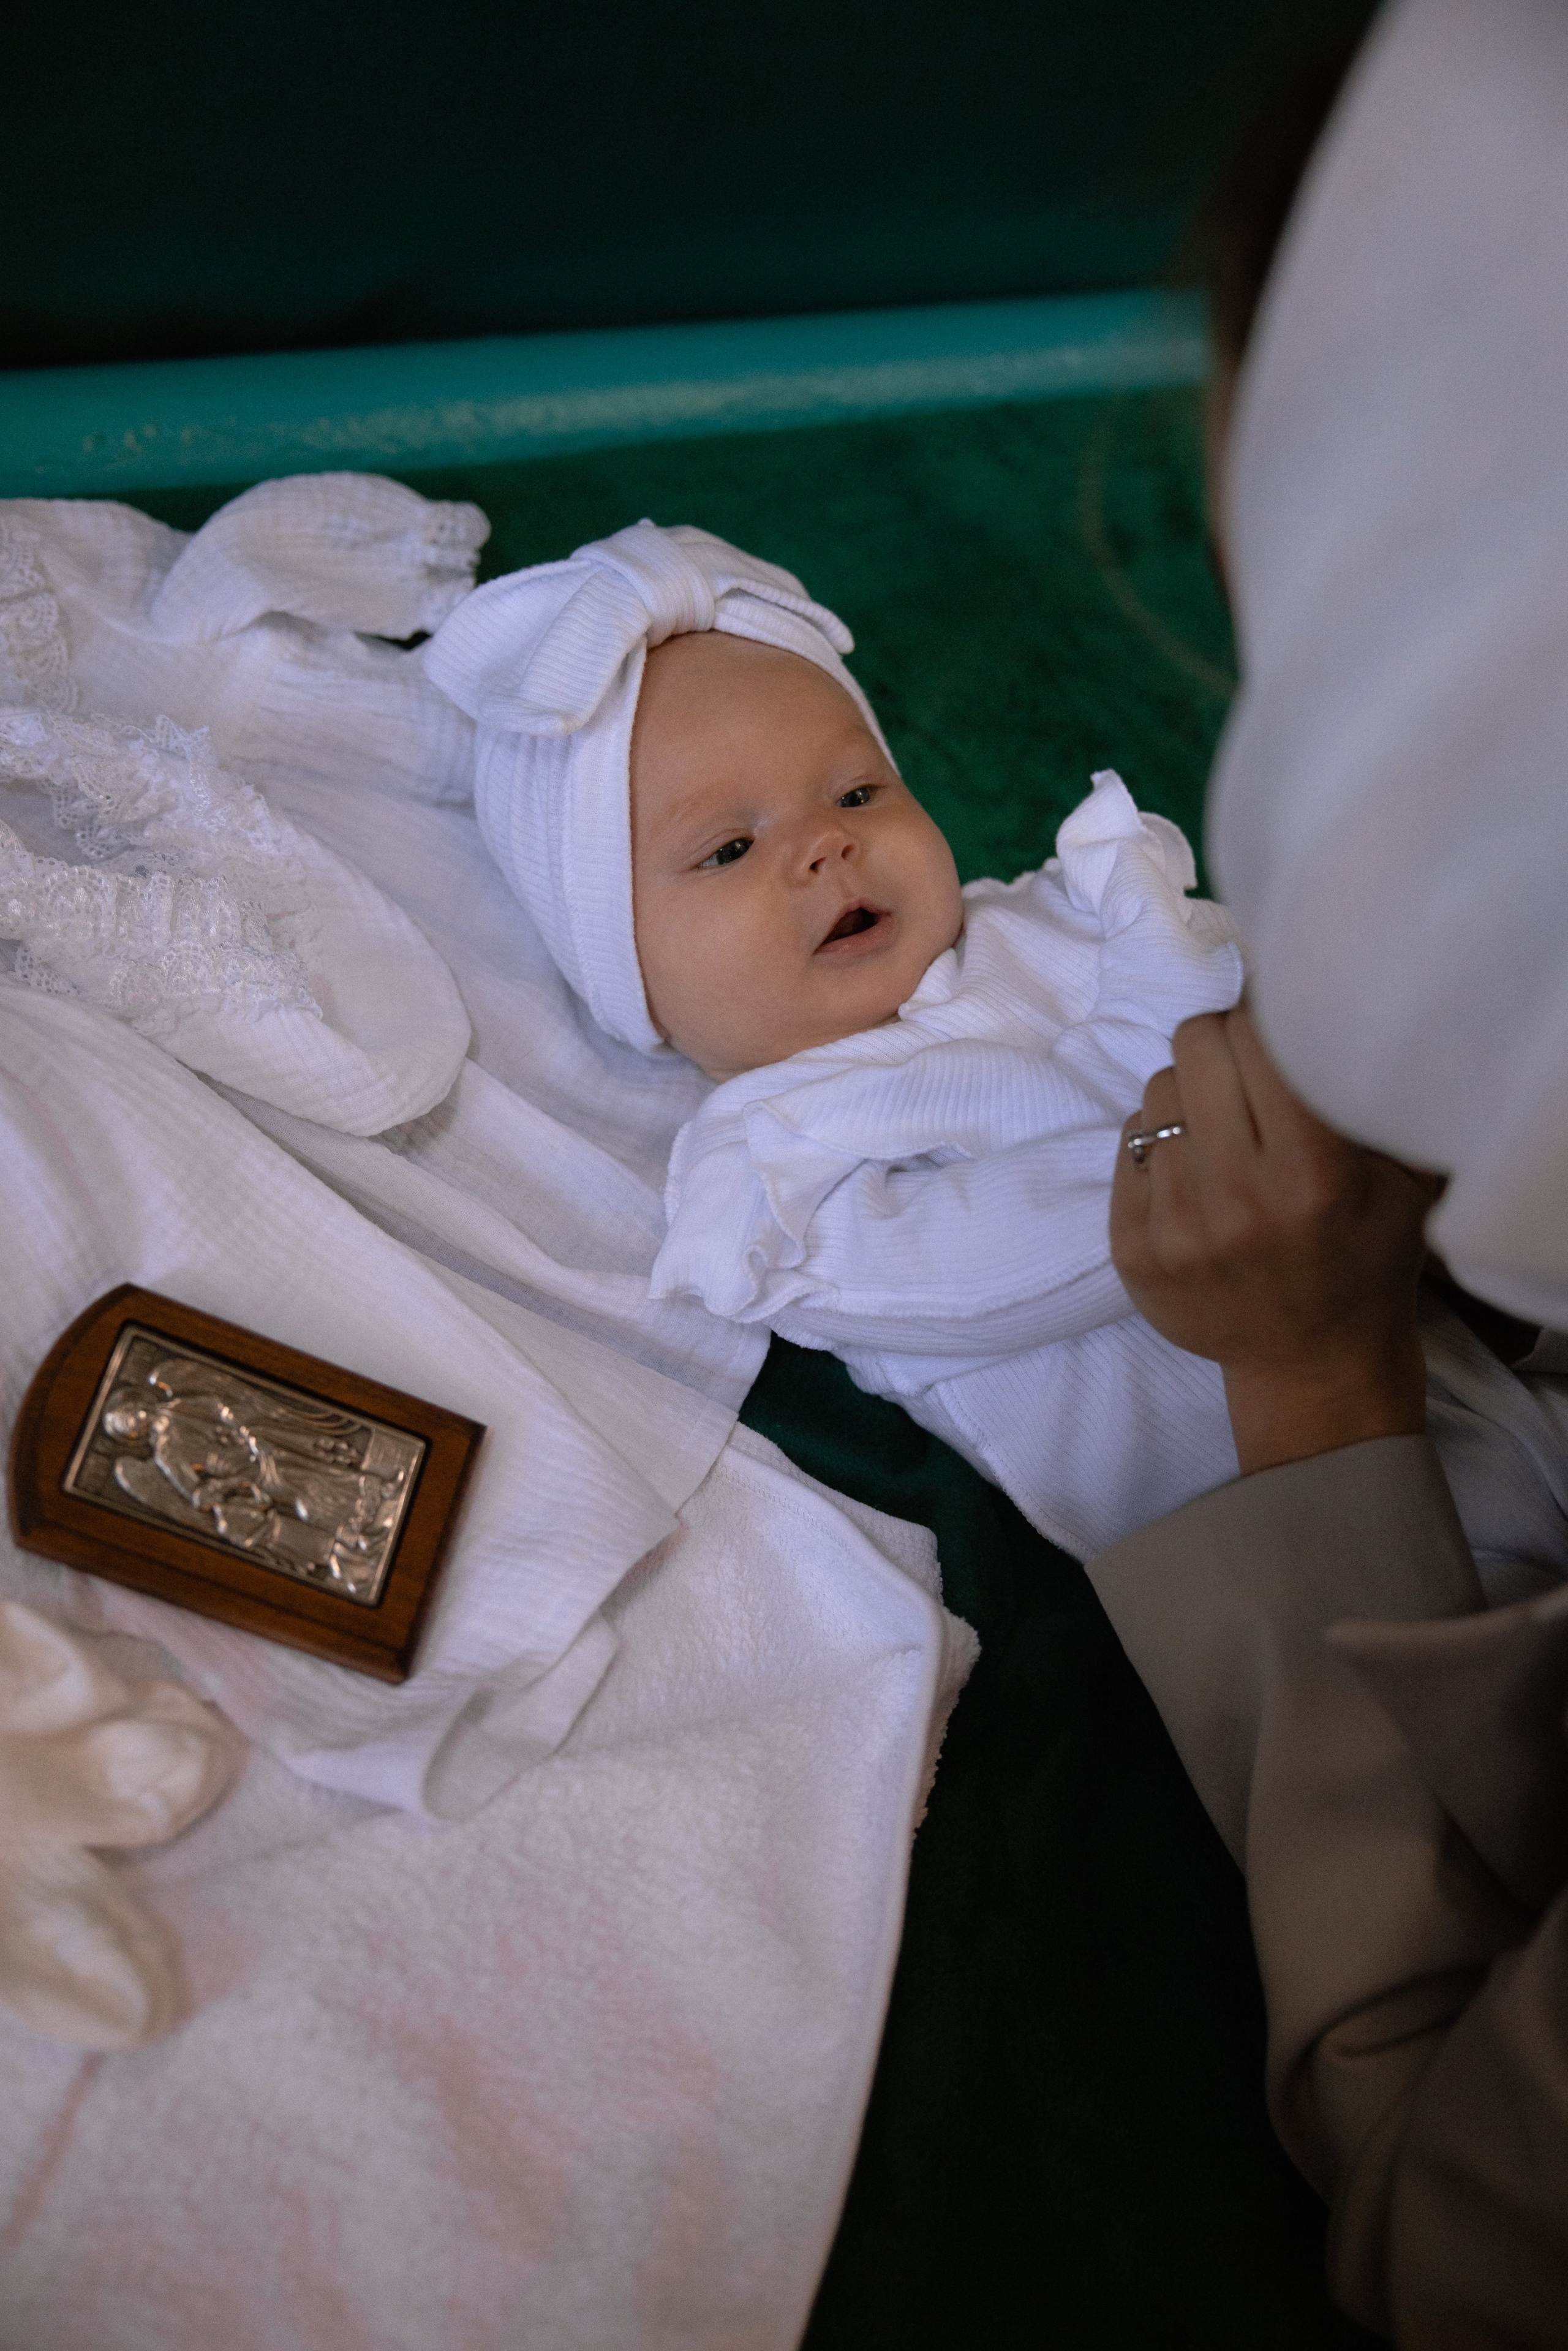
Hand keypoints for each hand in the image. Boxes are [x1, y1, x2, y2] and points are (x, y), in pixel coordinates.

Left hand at [1110, 1007, 1440, 1474]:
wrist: (1312, 1365)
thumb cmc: (1366, 1260)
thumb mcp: (1400, 1181)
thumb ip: (1361, 1097)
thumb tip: (1314, 1004)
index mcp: (1314, 1175)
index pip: (1258, 1039)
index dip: (1265, 1018)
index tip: (1277, 1027)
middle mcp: (1238, 1200)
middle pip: (1195, 1047)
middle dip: (1222, 1042)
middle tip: (1245, 1068)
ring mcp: (1175, 1227)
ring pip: (1158, 1091)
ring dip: (1190, 1094)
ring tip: (1224, 1128)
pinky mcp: (1130, 1246)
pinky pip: (1127, 1140)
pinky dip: (1160, 1140)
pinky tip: (1196, 1170)